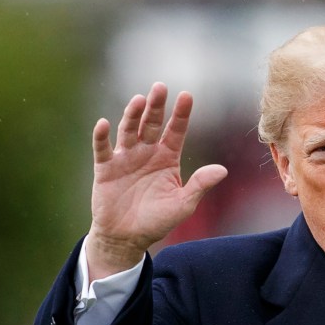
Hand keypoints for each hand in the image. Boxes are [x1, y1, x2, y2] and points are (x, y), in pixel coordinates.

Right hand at [86, 82, 227, 279]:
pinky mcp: (105, 168)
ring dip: (133, 115)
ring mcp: (125, 158)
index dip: (181, 114)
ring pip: (129, 130)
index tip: (187, 96)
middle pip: (152, 124)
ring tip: (139, 100)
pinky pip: (102, 149)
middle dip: (156, 106)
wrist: (128, 238)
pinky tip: (105, 124)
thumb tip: (222, 170)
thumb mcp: (184, 204)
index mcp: (168, 158)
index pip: (176, 131)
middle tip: (161, 87)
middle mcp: (147, 152)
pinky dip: (102, 136)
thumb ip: (200, 185)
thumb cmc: (158, 220)